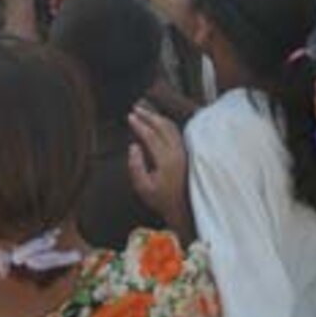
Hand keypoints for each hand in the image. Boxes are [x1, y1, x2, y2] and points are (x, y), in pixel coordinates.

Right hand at [128, 105, 187, 222]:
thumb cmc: (161, 199)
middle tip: (136, 109)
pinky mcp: (185, 152)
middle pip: (162, 126)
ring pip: (171, 127)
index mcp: (166, 160)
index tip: (130, 117)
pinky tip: (158, 122)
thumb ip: (136, 167)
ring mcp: (182, 151)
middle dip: (148, 115)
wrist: (182, 208)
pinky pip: (175, 131)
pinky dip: (165, 123)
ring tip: (145, 112)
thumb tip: (133, 146)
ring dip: (157, 117)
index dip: (139, 124)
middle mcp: (176, 152)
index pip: (151, 135)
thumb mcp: (143, 188)